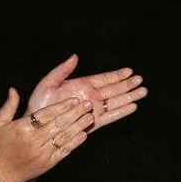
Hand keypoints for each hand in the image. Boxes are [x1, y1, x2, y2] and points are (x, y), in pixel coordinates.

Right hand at [0, 90, 92, 181]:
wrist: (2, 173)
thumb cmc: (1, 146)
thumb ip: (9, 106)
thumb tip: (14, 90)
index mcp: (23, 128)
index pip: (46, 114)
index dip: (62, 106)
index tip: (74, 100)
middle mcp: (35, 139)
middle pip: (59, 124)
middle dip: (75, 113)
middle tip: (88, 105)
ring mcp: (43, 152)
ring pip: (64, 136)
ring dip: (79, 126)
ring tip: (90, 117)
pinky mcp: (50, 162)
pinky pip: (64, 150)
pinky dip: (75, 142)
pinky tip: (84, 135)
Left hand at [29, 55, 145, 131]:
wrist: (38, 125)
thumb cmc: (40, 104)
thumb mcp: (48, 83)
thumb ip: (62, 70)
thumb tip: (75, 57)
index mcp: (82, 85)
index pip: (104, 79)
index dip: (117, 75)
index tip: (130, 71)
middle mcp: (91, 97)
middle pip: (114, 90)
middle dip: (128, 85)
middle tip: (141, 80)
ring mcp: (93, 110)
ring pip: (115, 102)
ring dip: (129, 97)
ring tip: (142, 92)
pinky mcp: (92, 123)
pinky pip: (110, 117)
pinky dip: (121, 112)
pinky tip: (132, 107)